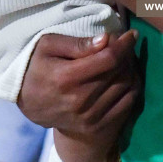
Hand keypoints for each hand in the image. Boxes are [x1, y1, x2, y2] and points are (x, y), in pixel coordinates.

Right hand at [17, 30, 139, 137]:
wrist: (30, 105)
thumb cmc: (37, 69)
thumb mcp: (47, 47)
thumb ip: (76, 44)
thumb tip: (105, 40)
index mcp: (67, 78)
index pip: (108, 58)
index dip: (124, 44)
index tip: (131, 34)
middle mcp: (80, 100)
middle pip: (120, 72)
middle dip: (127, 54)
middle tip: (125, 44)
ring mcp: (89, 116)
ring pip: (126, 86)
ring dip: (130, 69)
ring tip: (125, 59)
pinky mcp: (96, 126)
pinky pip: (127, 103)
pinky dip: (132, 86)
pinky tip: (126, 76)